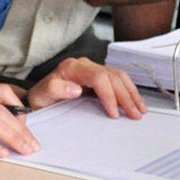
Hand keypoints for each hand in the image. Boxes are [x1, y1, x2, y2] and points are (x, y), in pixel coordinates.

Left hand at [27, 58, 145, 118]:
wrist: (39, 97)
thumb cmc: (41, 98)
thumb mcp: (42, 96)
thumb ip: (56, 89)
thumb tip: (76, 89)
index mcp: (72, 68)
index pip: (99, 78)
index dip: (110, 95)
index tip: (114, 113)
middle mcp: (84, 65)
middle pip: (113, 77)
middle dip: (126, 96)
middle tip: (135, 114)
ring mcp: (92, 69)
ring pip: (119, 76)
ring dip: (131, 93)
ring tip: (140, 110)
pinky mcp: (98, 76)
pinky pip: (118, 80)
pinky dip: (129, 91)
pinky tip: (135, 101)